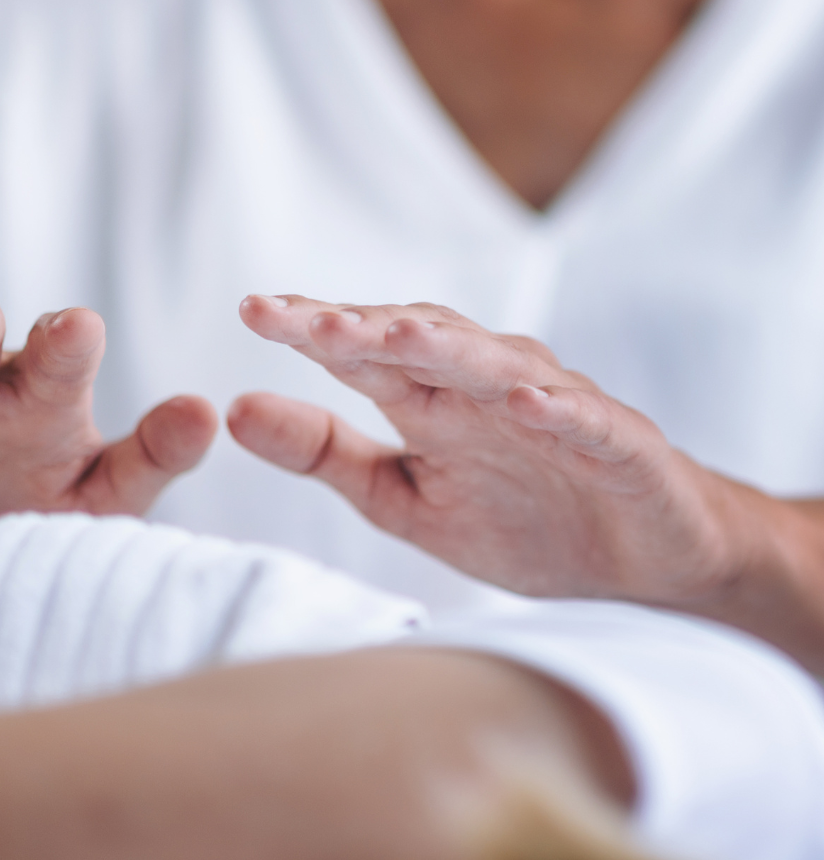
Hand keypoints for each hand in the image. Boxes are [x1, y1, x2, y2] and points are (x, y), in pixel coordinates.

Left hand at [229, 295, 754, 606]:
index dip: (310, 330)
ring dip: (448, 346)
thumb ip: (323, 454)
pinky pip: (586, 419)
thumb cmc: (520, 519)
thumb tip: (233, 408)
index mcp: (430, 399)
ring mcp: (553, 408)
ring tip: (397, 333)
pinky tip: (526, 399)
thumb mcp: (400, 497)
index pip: (362, 352)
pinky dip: (558, 407)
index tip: (251, 312)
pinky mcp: (617, 442)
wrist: (640, 561)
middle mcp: (485, 388)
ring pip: (494, 364)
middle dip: (361, 326)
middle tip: (300, 317)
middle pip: (418, 341)